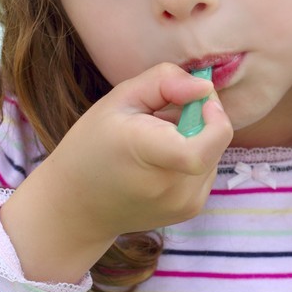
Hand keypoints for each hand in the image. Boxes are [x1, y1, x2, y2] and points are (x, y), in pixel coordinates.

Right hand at [0, 64, 231, 282]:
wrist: (77, 206)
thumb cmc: (92, 145)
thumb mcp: (118, 99)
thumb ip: (164, 82)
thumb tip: (205, 87)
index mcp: (148, 154)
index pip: (206, 145)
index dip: (215, 118)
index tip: (200, 100)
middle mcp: (172, 187)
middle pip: (214, 141)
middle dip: (201, 118)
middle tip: (165, 114)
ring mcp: (184, 204)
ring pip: (214, 153)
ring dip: (197, 138)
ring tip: (159, 140)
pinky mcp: (190, 210)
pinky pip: (207, 170)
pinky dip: (194, 157)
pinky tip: (162, 159)